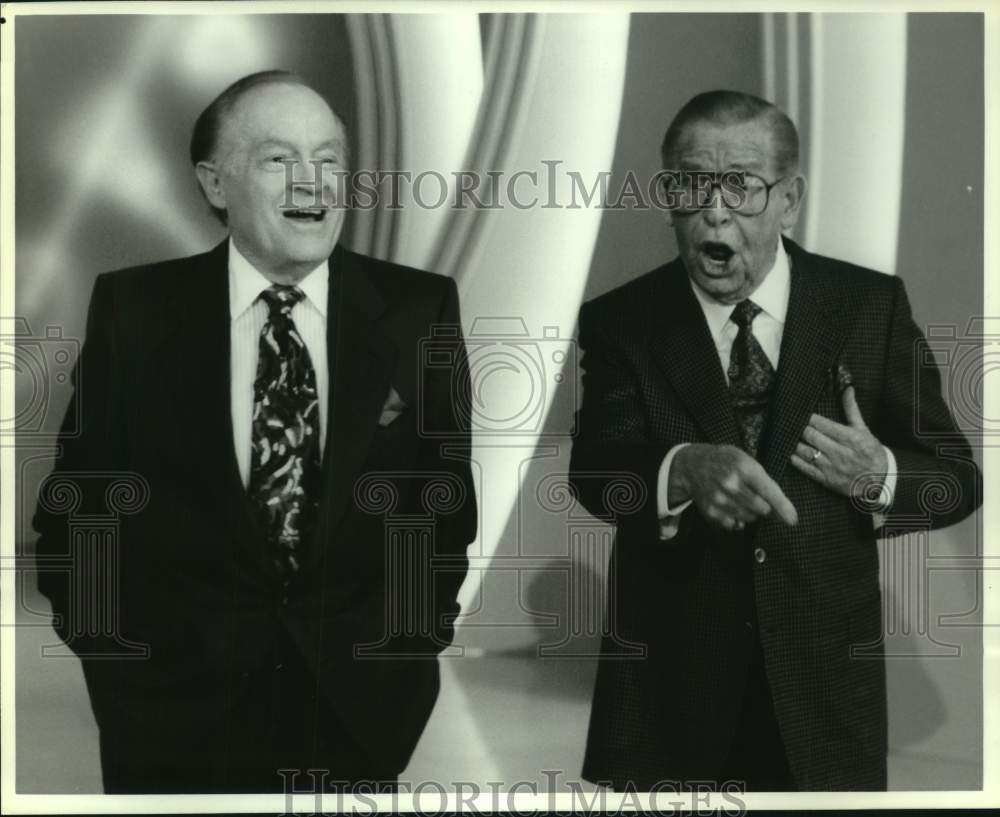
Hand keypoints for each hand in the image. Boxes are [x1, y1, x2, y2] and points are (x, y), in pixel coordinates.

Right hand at [671, 443, 797, 531]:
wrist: (693, 465)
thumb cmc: (726, 461)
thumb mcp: (747, 461)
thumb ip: (766, 482)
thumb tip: (784, 510)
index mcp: (744, 467)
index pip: (768, 492)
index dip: (783, 507)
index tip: (793, 520)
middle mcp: (731, 484)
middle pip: (761, 509)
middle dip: (765, 507)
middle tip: (757, 497)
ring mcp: (720, 499)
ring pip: (749, 518)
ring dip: (751, 513)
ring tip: (742, 499)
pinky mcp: (711, 511)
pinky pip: (734, 524)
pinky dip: (737, 520)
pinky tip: (731, 506)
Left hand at [790, 386, 887, 498]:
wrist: (879, 481)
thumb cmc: (870, 452)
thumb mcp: (864, 430)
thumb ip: (852, 410)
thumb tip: (848, 389)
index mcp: (850, 438)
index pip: (822, 424)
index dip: (809, 418)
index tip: (801, 413)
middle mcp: (840, 452)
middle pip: (811, 436)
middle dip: (800, 428)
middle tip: (791, 423)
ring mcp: (832, 467)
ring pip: (806, 451)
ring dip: (794, 443)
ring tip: (787, 436)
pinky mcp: (826, 480)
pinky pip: (806, 468)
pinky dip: (795, 460)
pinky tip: (790, 452)